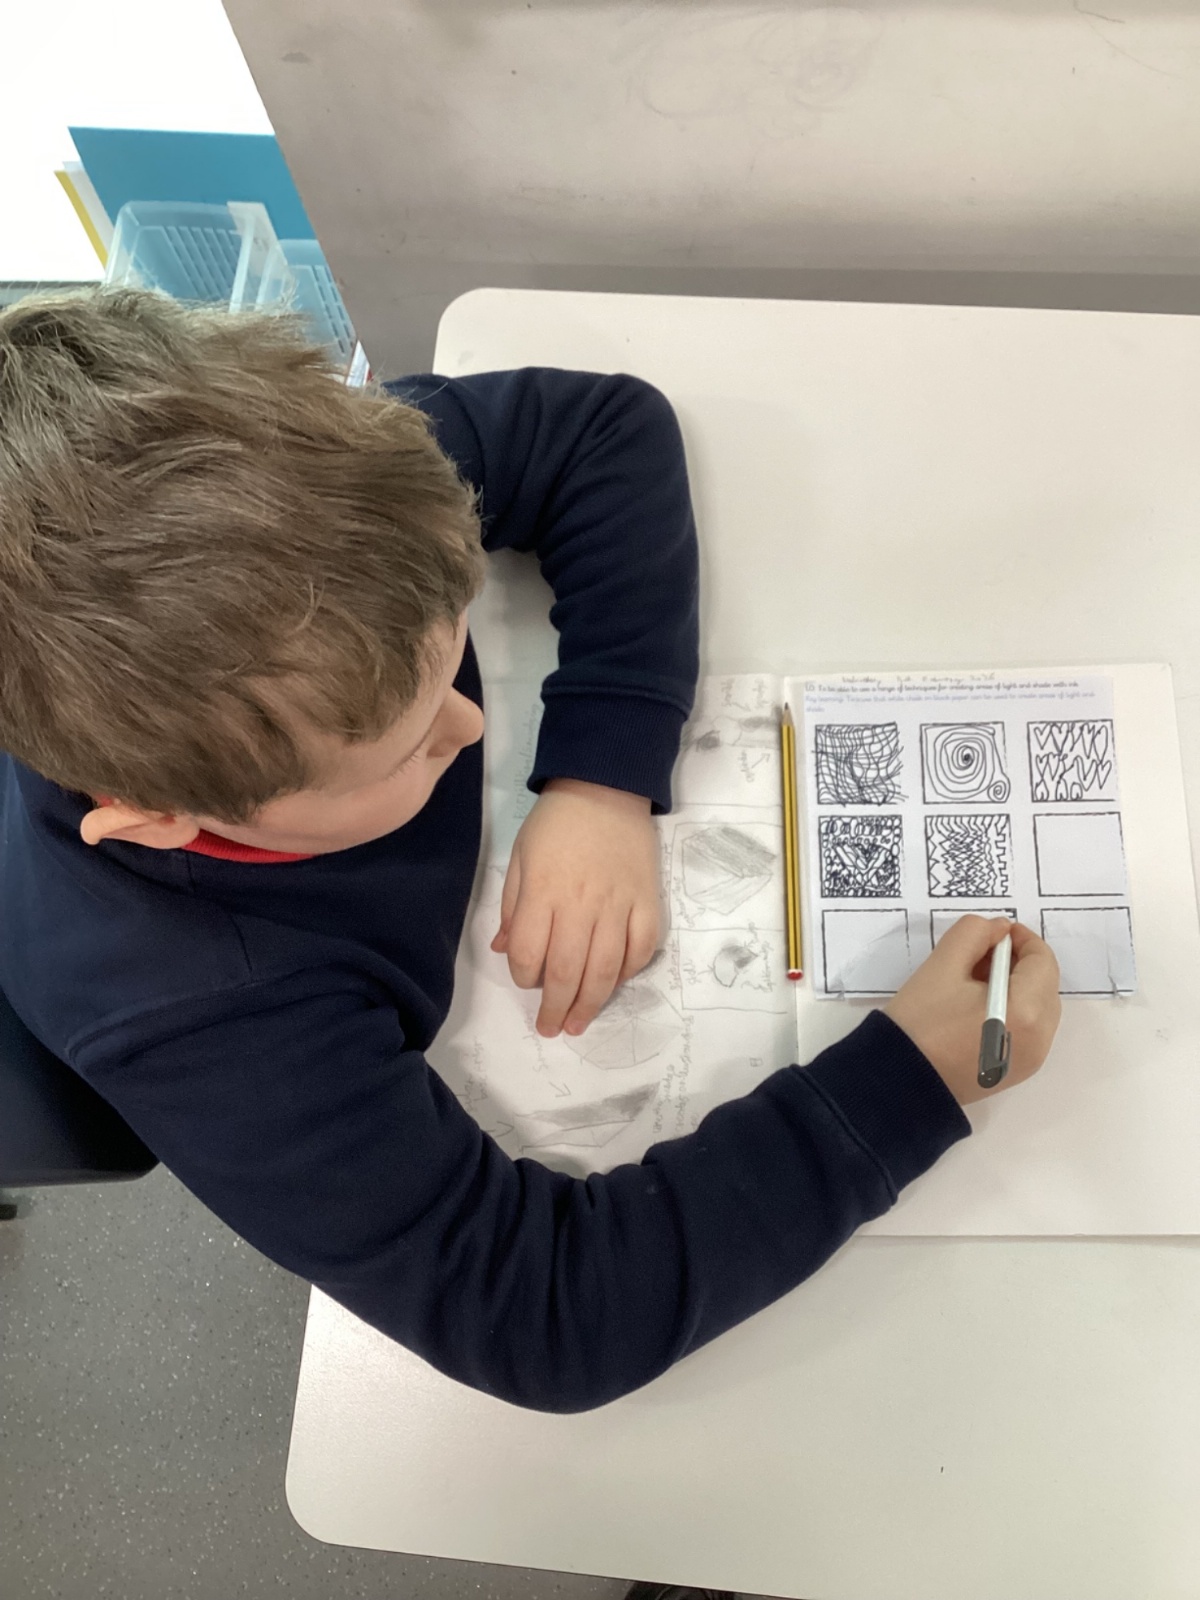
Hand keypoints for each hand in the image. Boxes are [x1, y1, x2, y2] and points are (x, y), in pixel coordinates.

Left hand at [490, 778, 661, 1036]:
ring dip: (591, 1003)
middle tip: (551, 1028)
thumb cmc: (555, 824)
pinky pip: (642, 948)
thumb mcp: (520, 858)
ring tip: (579, 1023)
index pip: (528, 952)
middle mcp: (580, 905)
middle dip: (556, 1008)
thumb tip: (502, 950)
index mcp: (543, 892)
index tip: (525, 980)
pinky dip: (630, 972)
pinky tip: (615, 983)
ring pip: (606, 969)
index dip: (523, 975)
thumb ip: (513, 907)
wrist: (605, 787)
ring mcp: (618, 905)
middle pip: (567, 971)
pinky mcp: (647, 901)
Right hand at [884, 916, 1060, 1105]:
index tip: (996, 932)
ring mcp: (1031, 1059)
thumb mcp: (941, 965)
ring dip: (1018, 986)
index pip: (1042, 961)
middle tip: (983, 955)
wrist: (900, 1082)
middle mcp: (1039, 1039)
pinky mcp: (1017, 1071)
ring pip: (1039, 1007)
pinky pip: (1029, 1029)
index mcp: (1025, 1011)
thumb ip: (973, 934)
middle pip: (1045, 984)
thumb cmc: (920, 1023)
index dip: (1023, 938)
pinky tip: (980, 1007)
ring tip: (977, 982)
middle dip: (1021, 963)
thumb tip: (998, 929)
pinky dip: (1015, 1010)